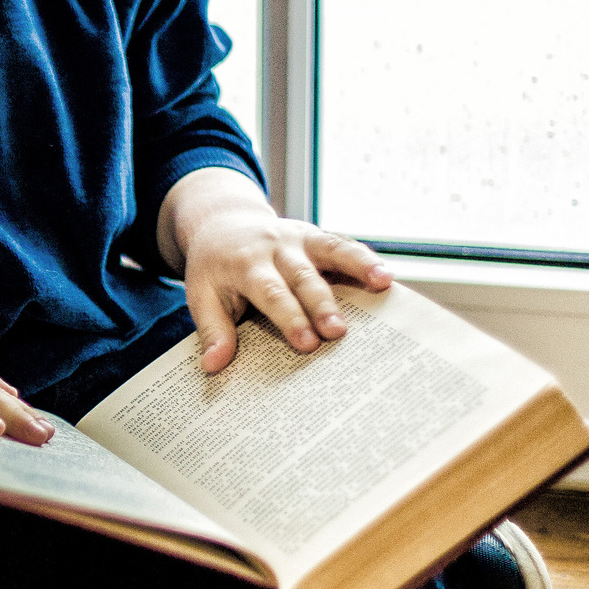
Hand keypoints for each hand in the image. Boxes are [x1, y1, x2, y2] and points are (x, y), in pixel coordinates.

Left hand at [158, 167, 392, 374]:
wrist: (222, 223)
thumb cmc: (214, 268)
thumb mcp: (201, 295)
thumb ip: (213, 329)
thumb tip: (213, 365)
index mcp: (245, 265)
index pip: (271, 294)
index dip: (289, 318)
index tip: (306, 344)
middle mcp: (275, 249)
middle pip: (303, 278)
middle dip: (322, 306)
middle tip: (338, 334)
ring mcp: (298, 239)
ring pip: (330, 251)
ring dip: (357, 267)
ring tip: (383, 284)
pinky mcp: (315, 236)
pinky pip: (342, 245)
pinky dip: (365, 258)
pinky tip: (387, 276)